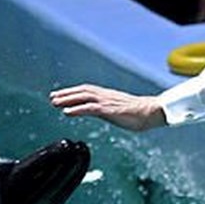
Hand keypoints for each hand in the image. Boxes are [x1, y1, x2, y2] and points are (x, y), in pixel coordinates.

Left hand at [49, 84, 164, 131]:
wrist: (151, 112)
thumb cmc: (140, 113)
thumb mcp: (120, 110)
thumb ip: (109, 110)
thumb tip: (103, 112)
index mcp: (108, 95)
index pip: (87, 90)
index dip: (73, 92)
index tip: (62, 94)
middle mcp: (105, 95)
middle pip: (82, 91)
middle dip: (66, 93)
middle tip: (52, 97)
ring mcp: (106, 101)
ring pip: (83, 97)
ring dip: (67, 99)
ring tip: (55, 103)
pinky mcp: (108, 109)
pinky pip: (89, 108)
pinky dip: (76, 109)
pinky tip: (67, 112)